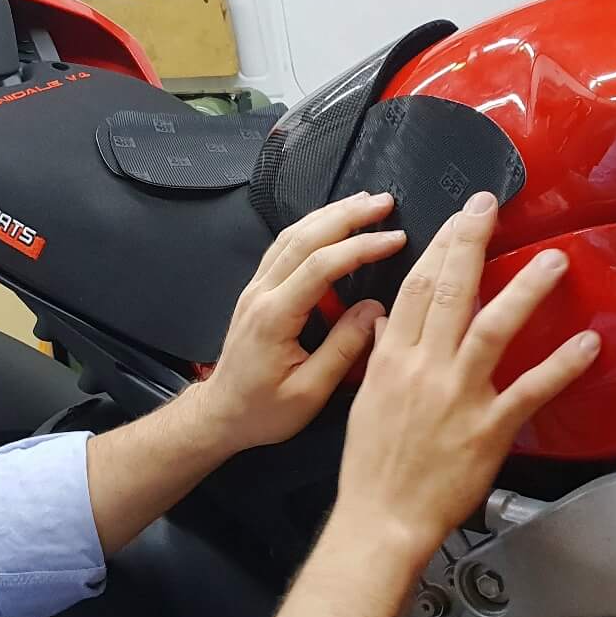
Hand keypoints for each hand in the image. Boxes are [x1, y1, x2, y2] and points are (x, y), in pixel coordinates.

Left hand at [188, 191, 407, 455]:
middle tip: (384, 203)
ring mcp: (256, 289)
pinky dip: (311, 228)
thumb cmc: (262, 411)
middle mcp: (261, 294)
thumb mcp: (309, 393)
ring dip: (329, 214)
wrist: (221, 414)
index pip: (322, 266)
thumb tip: (374, 310)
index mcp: (274, 317)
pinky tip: (330, 221)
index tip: (395, 239)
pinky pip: (284, 247)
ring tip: (363, 202)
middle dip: (347, 215)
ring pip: (291, 235)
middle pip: (305, 238)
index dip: (361, 247)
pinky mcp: (257, 291)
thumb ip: (344, 350)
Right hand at [331, 191, 599, 563]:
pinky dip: (560, 366)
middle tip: (492, 206)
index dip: (439, 246)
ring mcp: (458, 397)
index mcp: (392, 359)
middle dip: (472, 242)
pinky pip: (530, 390)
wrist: (381, 518)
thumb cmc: (373, 466)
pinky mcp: (488, 429)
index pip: (416, 287)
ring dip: (525, 290)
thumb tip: (388, 323)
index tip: (458, 217)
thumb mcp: (366, 400)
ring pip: (493, 329)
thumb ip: (381, 357)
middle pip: (450, 292)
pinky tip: (587, 342)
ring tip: (554, 260)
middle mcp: (424, 369)